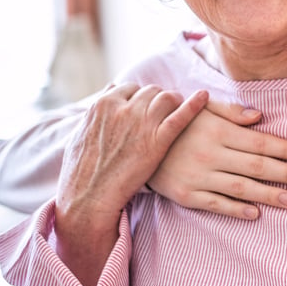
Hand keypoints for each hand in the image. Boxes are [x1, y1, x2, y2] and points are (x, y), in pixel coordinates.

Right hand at [56, 83, 207, 224]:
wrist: (89, 197)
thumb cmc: (82, 171)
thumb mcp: (81, 133)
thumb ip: (96, 111)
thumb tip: (110, 88)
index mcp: (103, 105)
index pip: (131, 88)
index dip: (140, 98)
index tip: (146, 108)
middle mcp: (123, 108)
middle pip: (151, 91)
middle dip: (158, 100)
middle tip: (164, 113)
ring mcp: (141, 123)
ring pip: (166, 97)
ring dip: (174, 102)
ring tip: (178, 112)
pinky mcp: (157, 140)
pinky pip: (181, 115)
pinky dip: (195, 104)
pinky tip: (205, 97)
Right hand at [148, 99, 286, 219]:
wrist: (136, 142)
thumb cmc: (177, 122)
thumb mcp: (200, 108)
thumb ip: (230, 111)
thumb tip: (259, 116)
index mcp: (217, 132)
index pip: (258, 142)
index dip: (284, 149)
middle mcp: (210, 155)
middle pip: (255, 166)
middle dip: (286, 173)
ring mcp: (198, 177)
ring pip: (240, 188)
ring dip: (268, 195)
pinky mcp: (186, 195)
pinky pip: (216, 204)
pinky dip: (236, 210)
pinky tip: (257, 214)